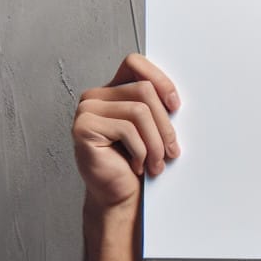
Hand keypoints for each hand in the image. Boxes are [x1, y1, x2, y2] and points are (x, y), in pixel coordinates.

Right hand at [72, 54, 180, 210]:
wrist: (120, 197)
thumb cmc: (139, 164)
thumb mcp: (154, 131)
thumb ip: (158, 108)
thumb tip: (176, 99)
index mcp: (113, 92)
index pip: (135, 63)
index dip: (160, 80)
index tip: (176, 106)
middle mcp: (95, 97)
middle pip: (144, 91)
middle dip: (165, 125)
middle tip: (172, 152)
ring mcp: (86, 111)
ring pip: (139, 111)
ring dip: (156, 143)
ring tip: (157, 164)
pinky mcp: (84, 127)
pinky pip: (127, 129)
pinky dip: (141, 151)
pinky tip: (138, 166)